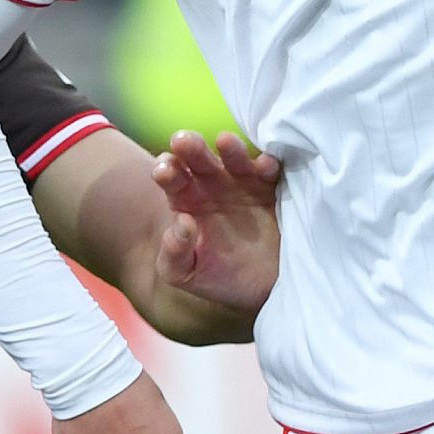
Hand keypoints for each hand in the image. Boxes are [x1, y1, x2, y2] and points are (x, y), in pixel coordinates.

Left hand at [149, 131, 283, 317]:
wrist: (258, 292)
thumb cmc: (215, 277)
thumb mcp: (184, 274)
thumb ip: (173, 255)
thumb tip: (181, 224)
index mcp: (187, 200)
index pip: (172, 179)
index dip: (166, 172)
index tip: (162, 171)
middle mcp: (213, 186)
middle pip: (199, 160)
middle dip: (191, 148)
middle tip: (182, 141)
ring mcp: (243, 185)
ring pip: (235, 159)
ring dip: (230, 149)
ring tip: (224, 141)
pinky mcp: (271, 191)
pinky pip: (270, 173)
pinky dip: (268, 165)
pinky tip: (264, 165)